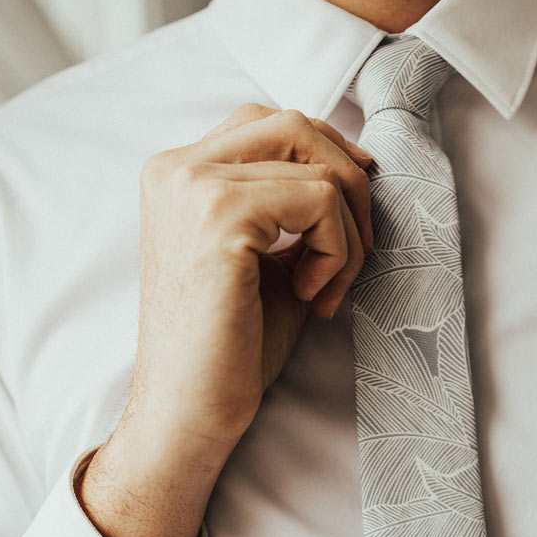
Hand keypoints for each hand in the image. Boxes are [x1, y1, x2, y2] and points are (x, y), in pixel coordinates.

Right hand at [129, 103, 373, 457]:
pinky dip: (339, 252)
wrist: (189, 413)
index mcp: (178, 173)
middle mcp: (176, 167)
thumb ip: (297, 207)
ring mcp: (193, 185)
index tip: (349, 224)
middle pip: (296, 124)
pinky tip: (311, 297)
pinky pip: (320, 200)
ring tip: (327, 289)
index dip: (326, 162)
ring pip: (316, 161)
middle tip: (353, 258)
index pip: (271, 124)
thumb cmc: (231, 349)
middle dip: (348, 186)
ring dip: (348, 229)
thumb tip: (360, 166)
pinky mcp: (219, 215)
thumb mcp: (269, 259)